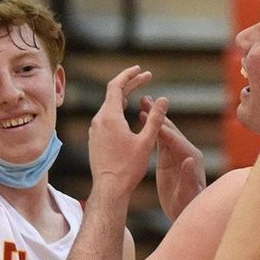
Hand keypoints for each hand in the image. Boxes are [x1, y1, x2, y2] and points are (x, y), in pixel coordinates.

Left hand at [88, 66, 167, 193]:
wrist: (109, 189)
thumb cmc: (128, 167)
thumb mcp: (146, 141)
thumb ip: (156, 118)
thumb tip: (164, 99)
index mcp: (110, 117)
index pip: (116, 86)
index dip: (129, 75)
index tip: (140, 70)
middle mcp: (99, 120)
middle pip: (113, 94)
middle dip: (130, 84)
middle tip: (146, 77)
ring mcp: (95, 130)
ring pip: (109, 106)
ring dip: (124, 97)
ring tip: (138, 93)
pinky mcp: (95, 139)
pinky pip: (106, 118)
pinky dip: (118, 110)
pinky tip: (126, 115)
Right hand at [140, 96, 204, 220]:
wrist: (185, 212)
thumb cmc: (187, 205)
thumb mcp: (187, 193)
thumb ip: (189, 177)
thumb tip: (189, 159)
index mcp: (190, 157)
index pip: (175, 139)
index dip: (162, 128)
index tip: (149, 117)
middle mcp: (186, 151)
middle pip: (170, 129)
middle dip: (157, 115)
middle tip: (145, 99)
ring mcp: (177, 152)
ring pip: (164, 131)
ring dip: (153, 117)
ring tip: (141, 102)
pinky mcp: (168, 156)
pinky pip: (159, 138)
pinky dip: (150, 127)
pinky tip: (140, 117)